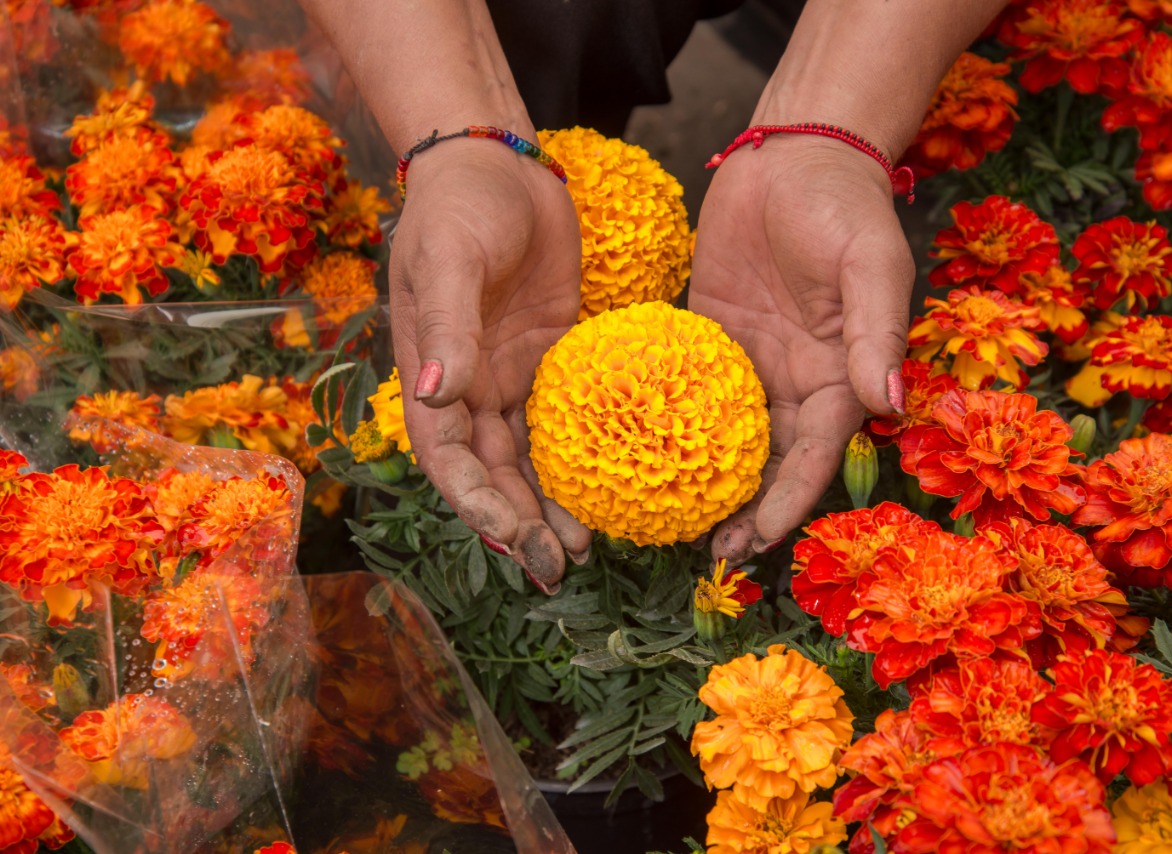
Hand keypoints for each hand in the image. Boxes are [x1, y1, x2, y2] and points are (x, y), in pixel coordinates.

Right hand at [390, 142, 591, 593]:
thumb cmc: (459, 207)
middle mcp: (471, 388)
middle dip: (518, 522)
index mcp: (433, 372)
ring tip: (585, 547)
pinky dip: (585, 458)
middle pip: (494, 473)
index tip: (511, 535)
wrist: (500, 164)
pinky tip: (617, 485)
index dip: (476, 502)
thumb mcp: (449, 260)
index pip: (450, 456)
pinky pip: (571, 421)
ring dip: (552, 504)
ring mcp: (514, 377)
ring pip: (533, 459)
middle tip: (557, 565)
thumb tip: (436, 391)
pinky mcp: (556, 360)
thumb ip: (448, 325)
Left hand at [688, 137, 914, 566]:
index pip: (812, 456)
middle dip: (743, 509)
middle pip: (767, 461)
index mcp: (837, 376)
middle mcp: (792, 381)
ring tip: (665, 520)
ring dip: (701, 479)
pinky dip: (663, 421)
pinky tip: (631, 450)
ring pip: (723, 437)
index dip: (786, 502)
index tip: (756, 542)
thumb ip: (875, 333)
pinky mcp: (707, 336)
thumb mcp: (871, 265)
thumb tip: (888, 403)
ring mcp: (748, 363)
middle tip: (708, 553)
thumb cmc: (845, 204)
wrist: (796, 153)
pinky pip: (684, 387)